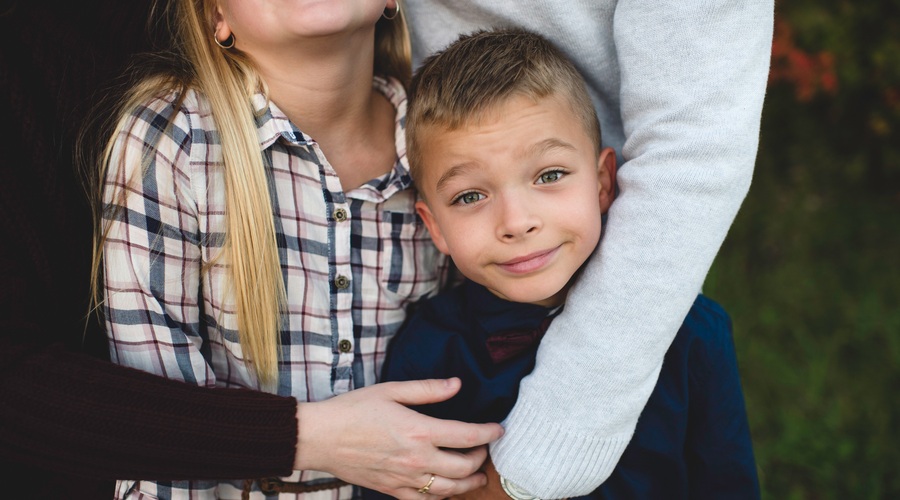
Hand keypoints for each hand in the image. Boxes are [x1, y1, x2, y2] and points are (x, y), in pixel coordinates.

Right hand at [294, 378, 504, 498]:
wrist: (321, 437)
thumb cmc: (353, 410)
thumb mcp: (392, 390)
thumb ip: (428, 390)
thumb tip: (456, 384)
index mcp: (419, 431)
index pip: (467, 436)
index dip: (489, 433)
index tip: (498, 429)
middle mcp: (416, 459)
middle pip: (463, 467)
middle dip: (481, 459)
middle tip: (485, 450)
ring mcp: (404, 479)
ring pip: (448, 490)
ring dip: (468, 484)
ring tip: (477, 477)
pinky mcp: (391, 490)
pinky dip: (440, 499)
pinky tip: (446, 492)